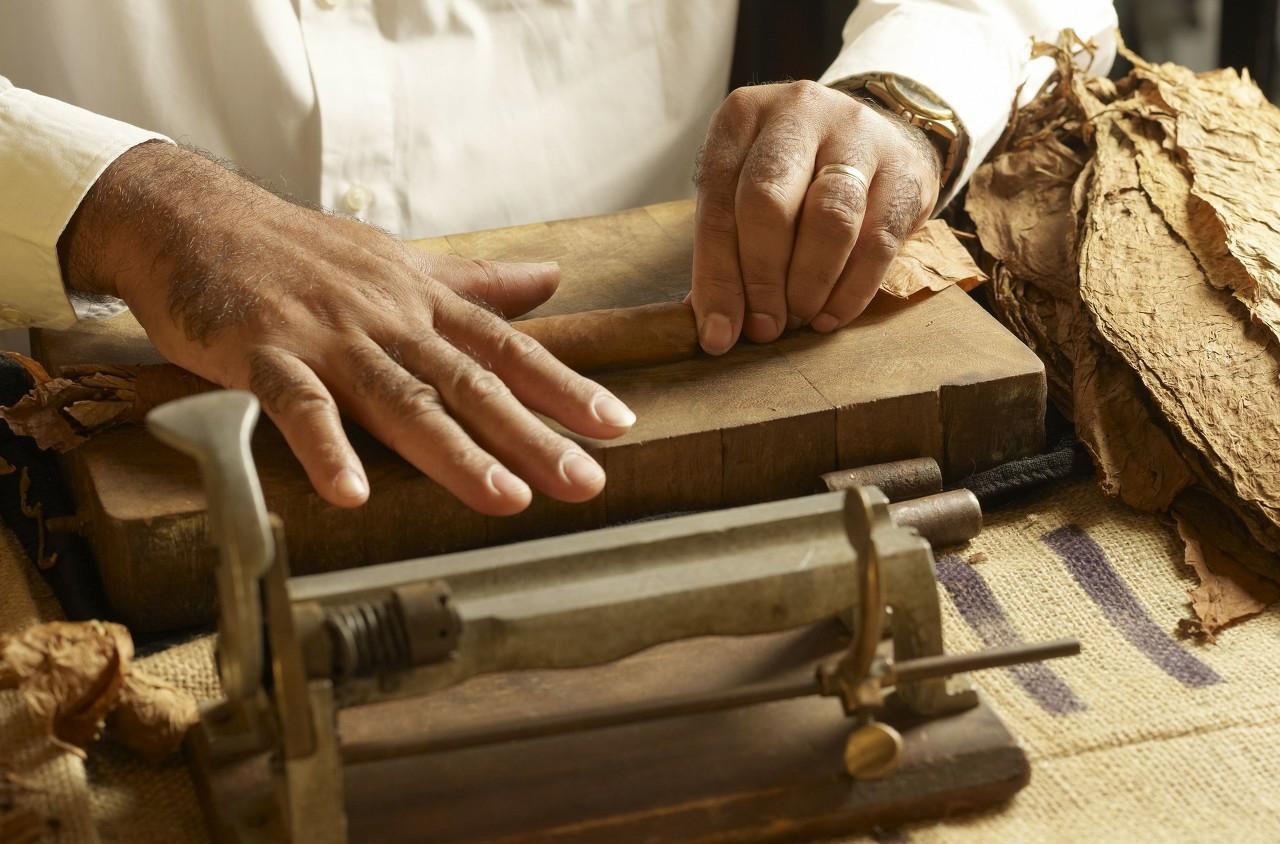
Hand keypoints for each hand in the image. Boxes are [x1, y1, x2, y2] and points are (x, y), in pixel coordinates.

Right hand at [58, 142, 635, 513]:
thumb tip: (551, 278)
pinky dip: (324, 448)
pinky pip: (299, 404)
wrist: (193, 216)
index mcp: (422, 303)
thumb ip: (475, 282)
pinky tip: (350, 494)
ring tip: (505, 498)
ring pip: (401, 398)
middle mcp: (388, 320)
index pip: (506, 349)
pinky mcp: (263, 352)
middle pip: (469, 383)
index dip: (564, 387)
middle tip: (586, 482)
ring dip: (454, 451)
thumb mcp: (400, 261)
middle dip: (531, 434)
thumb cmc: (301, 249)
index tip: (617, 426)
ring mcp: (327, 336)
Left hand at [691, 81, 941, 352]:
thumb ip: (724, 251)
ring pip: (830, 218)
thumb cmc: (794, 178)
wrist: (877, 139)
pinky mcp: (904, 169)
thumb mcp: (745, 194)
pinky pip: (878, 240)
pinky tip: (832, 315)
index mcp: (743, 118)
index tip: (719, 333)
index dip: (716, 275)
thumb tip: (713, 327)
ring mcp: (857, 134)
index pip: (718, 201)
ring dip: (810, 283)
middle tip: (764, 327)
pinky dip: (851, 290)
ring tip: (800, 318)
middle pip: (769, 200)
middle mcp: (798, 111)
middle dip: (762, 277)